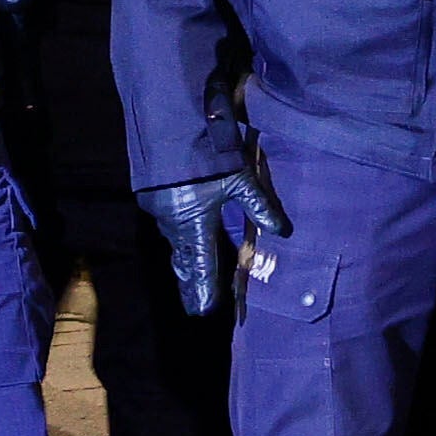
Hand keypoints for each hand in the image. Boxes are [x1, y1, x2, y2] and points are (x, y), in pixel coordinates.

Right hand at [143, 143, 283, 318]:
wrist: (168, 124)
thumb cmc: (207, 153)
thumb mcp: (239, 179)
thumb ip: (259, 206)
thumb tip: (282, 231)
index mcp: (195, 224)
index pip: (201, 267)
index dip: (204, 290)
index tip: (205, 310)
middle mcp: (174, 224)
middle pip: (184, 263)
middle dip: (191, 284)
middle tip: (195, 306)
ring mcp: (160, 212)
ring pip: (175, 245)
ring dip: (185, 263)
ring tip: (191, 279)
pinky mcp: (153, 198)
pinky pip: (169, 227)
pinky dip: (179, 239)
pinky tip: (185, 240)